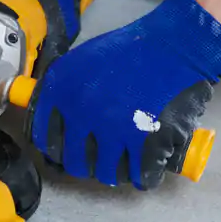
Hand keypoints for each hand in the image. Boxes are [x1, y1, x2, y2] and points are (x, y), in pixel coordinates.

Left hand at [26, 0, 220, 189]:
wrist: (175, 46)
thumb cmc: (131, 50)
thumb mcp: (83, 61)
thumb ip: (65, 92)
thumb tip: (58, 122)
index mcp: (61, 91)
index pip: (45, 139)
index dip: (57, 149)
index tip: (68, 151)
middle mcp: (82, 113)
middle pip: (75, 162)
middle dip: (88, 164)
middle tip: (101, 158)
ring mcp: (114, 130)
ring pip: (107, 173)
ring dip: (116, 171)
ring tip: (126, 161)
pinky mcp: (146, 141)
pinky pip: (141, 175)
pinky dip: (146, 175)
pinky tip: (147, 166)